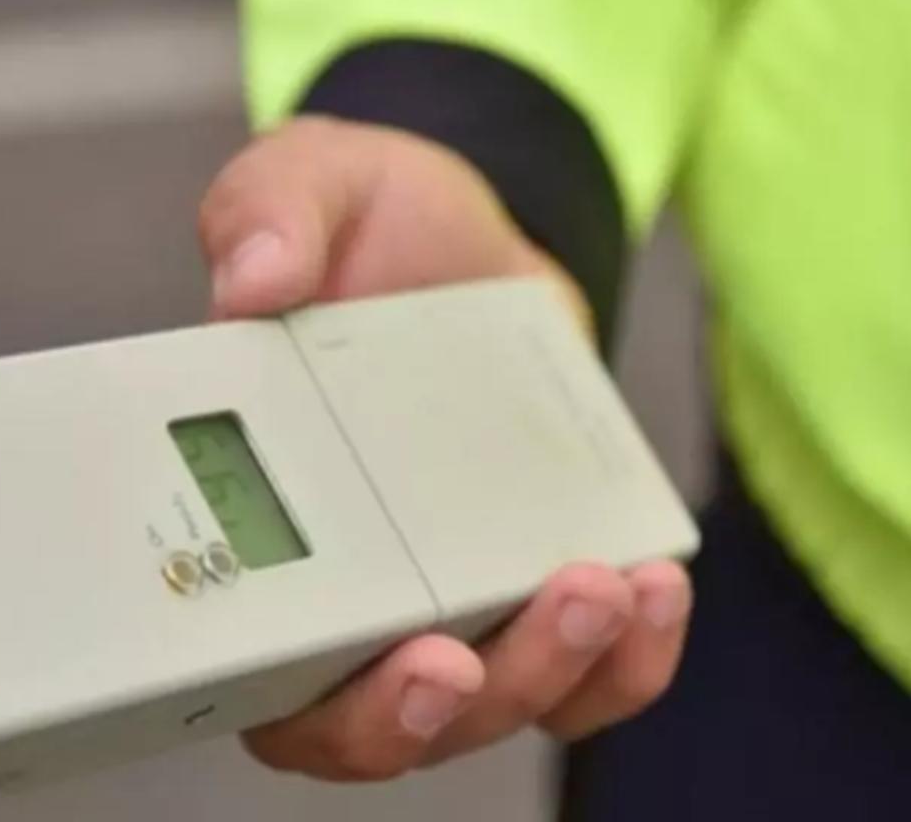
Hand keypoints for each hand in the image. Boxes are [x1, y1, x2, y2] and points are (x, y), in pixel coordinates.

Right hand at [196, 115, 692, 778]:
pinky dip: (632, 657)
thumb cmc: (367, 234)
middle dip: (440, 711)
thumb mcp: (312, 185)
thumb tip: (254, 277)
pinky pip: (595, 670)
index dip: (325, 704)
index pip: (267, 677)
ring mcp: (456, 605)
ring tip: (602, 589)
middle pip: (383, 726)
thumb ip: (268, 213)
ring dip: (551, 674)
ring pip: (499, 706)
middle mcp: (353, 601)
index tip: (398, 656)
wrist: (475, 241)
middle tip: (473, 652)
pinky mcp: (540, 588)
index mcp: (263, 540)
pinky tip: (656, 583)